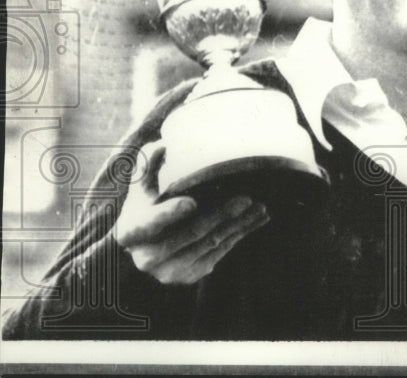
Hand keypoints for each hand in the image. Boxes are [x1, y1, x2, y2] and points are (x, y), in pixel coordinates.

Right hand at [114, 142, 269, 284]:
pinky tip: (257, 220)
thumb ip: (148, 169)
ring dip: (238, 225)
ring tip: (259, 207)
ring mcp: (170, 271)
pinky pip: (221, 253)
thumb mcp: (140, 191)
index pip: (150, 223)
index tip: (191, 203)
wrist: (145, 249)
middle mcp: (148, 258)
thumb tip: (162, 146)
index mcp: (131, 233)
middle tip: (245, 198)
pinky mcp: (191, 275)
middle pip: (190, 233)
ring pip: (211, 244)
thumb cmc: (145, 210)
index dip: (170, 214)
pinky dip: (240, 235)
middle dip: (220, 216)